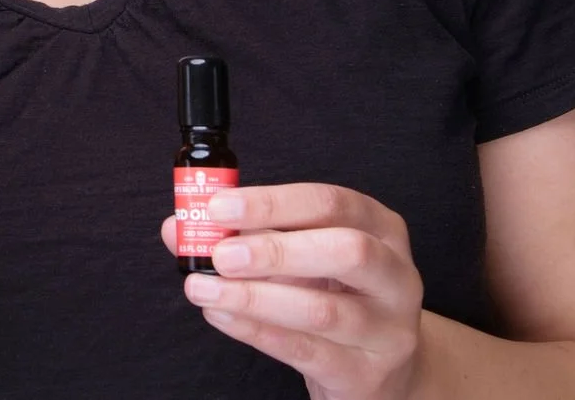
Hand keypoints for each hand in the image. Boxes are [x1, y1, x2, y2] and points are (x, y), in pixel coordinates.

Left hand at [161, 183, 425, 399]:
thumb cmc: (332, 295)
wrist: (379, 368)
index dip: (273, 202)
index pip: (331, 203)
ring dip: (253, 297)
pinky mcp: (367, 373)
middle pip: (346, 251)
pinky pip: (306, 350)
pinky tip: (221, 315)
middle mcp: (396, 275)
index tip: (219, 205)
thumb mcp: (297, 256)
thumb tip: (178, 226)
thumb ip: (242, 235)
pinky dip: (256, 330)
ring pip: (323, 310)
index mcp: (380, 229)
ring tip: (203, 288)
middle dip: (275, 249)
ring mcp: (389, 329)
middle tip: (221, 254)